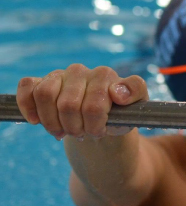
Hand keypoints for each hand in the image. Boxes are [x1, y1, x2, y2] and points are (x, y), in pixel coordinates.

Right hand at [16, 64, 148, 139]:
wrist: (101, 120)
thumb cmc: (119, 114)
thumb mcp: (136, 108)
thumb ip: (135, 94)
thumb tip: (118, 93)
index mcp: (106, 75)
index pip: (95, 104)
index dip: (95, 124)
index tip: (102, 130)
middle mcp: (83, 71)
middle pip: (68, 105)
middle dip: (76, 128)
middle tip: (85, 134)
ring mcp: (61, 75)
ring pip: (45, 96)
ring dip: (53, 122)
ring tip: (66, 131)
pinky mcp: (42, 81)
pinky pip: (28, 87)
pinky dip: (29, 107)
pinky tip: (37, 121)